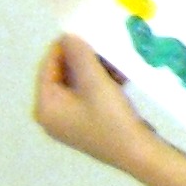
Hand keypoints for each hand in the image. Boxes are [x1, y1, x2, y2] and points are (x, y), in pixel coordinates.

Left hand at [33, 36, 160, 175]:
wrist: (140, 154)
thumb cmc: (112, 118)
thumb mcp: (95, 81)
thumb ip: (79, 54)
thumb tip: (69, 33)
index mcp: (45, 107)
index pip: (47, 66)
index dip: (64, 45)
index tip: (84, 31)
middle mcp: (51, 116)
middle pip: (61, 74)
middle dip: (84, 59)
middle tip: (103, 46)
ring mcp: (68, 122)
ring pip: (77, 83)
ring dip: (95, 69)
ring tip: (115, 61)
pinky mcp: (86, 125)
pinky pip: (86, 95)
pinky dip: (100, 83)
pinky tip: (120, 76)